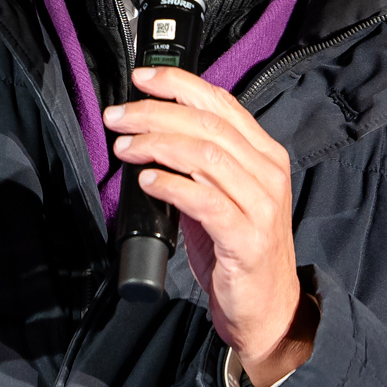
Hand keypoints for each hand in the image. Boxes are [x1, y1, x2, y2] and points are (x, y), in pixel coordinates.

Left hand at [104, 66, 317, 386]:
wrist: (267, 308)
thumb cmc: (236, 249)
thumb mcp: (220, 193)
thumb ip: (196, 161)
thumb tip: (148, 131)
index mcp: (264, 155)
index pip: (221, 103)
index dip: (179, 84)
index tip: (141, 78)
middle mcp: (268, 173)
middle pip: (208, 124)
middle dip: (156, 113)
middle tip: (118, 117)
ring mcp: (261, 205)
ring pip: (207, 155)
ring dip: (157, 145)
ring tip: (125, 148)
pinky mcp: (247, 238)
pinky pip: (206, 200)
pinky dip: (172, 185)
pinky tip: (147, 182)